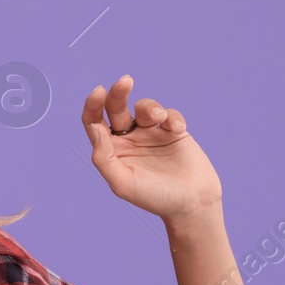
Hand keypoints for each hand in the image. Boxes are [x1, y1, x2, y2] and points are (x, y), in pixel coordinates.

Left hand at [81, 74, 221, 223]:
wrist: (191, 203)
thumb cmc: (154, 197)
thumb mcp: (123, 183)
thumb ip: (104, 158)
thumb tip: (95, 129)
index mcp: (111, 150)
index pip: (94, 122)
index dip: (93, 105)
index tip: (99, 92)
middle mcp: (128, 138)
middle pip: (116, 107)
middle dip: (118, 92)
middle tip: (125, 81)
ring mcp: (151, 133)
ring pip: (144, 106)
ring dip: (150, 107)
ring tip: (160, 119)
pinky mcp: (173, 131)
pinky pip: (169, 114)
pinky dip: (173, 117)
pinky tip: (178, 129)